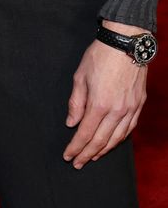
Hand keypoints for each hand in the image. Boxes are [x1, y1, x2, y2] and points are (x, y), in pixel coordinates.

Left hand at [63, 24, 148, 168]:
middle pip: (100, 141)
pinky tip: (111, 142)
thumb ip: (76, 103)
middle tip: (77, 163)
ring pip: (117, 138)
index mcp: (100, 104)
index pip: (85, 133)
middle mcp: (117, 111)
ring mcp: (130, 110)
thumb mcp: (80, 77)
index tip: (68, 155)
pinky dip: (119, 139)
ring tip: (92, 156)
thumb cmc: (100, 57)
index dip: (76, 147)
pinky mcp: (139, 105)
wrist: (125, 44)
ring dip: (103, 150)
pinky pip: (129, 129)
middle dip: (87, 154)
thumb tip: (71, 123)